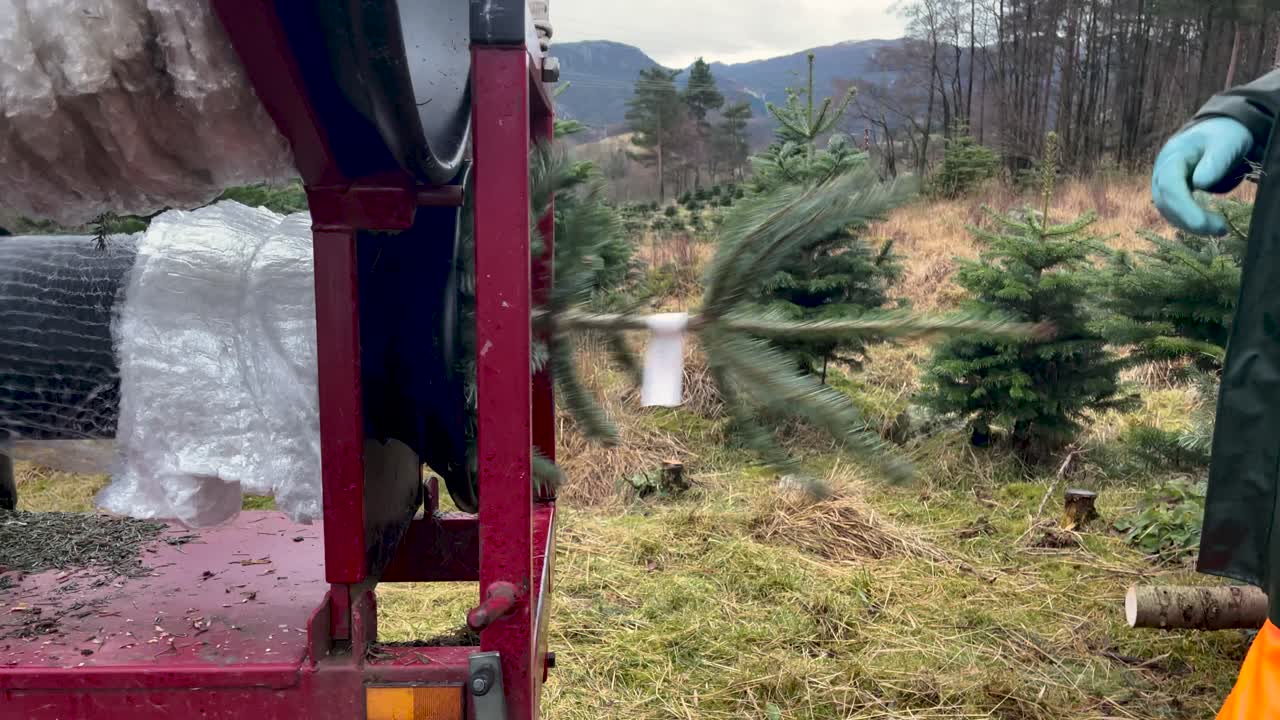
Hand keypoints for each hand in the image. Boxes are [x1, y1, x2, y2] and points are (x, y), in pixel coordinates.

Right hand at [1151, 117, 1253, 235]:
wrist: (1215, 135)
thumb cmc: (1223, 138)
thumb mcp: (1226, 143)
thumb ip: (1216, 161)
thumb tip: (1200, 183)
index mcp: (1174, 156)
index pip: (1170, 185)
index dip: (1183, 207)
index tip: (1203, 224)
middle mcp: (1161, 172)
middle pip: (1165, 202)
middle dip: (1190, 220)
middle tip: (1222, 229)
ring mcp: (1162, 184)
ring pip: (1167, 211)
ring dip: (1191, 225)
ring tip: (1221, 229)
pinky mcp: (1169, 195)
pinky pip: (1173, 213)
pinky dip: (1190, 223)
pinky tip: (1210, 226)